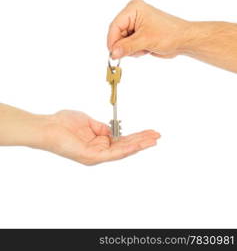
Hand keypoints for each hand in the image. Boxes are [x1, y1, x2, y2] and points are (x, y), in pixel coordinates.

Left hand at [42, 110, 159, 164]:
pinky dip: (128, 148)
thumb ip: (102, 128)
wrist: (49, 127)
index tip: (149, 131)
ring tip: (153, 140)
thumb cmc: (64, 123)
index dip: (136, 136)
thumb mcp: (89, 122)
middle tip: (157, 136)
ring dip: (139, 145)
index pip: (122, 140)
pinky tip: (139, 144)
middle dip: (142, 141)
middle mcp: (100, 151)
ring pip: (123, 151)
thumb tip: (114, 130)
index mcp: (99, 142)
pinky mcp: (93, 156)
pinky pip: (114, 153)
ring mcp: (97, 155)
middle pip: (126, 146)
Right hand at [107, 0, 190, 58]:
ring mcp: (135, 24)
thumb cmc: (169, 34)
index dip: (112, 41)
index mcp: (133, 9)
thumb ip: (127, 47)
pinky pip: (128, 45)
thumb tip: (113, 53)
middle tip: (136, 50)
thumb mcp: (145, 40)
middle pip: (117, 34)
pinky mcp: (138, 33)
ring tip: (145, 47)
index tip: (113, 54)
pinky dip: (135, 50)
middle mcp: (132, 14)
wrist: (183, 40)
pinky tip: (146, 48)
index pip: (115, 26)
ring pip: (122, 42)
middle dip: (125, 46)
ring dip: (131, 49)